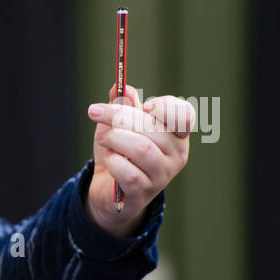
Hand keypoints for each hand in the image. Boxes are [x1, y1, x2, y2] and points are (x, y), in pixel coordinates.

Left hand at [85, 84, 192, 237]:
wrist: (108, 189)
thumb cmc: (120, 152)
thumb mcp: (120, 125)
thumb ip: (123, 105)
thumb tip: (121, 87)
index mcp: (176, 134)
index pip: (184, 115)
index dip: (164, 107)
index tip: (144, 106)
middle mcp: (177, 154)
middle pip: (152, 129)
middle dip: (119, 116)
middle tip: (95, 112)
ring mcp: (162, 176)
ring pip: (142, 149)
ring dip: (115, 138)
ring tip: (103, 138)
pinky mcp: (142, 192)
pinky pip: (128, 172)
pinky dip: (113, 161)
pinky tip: (109, 158)